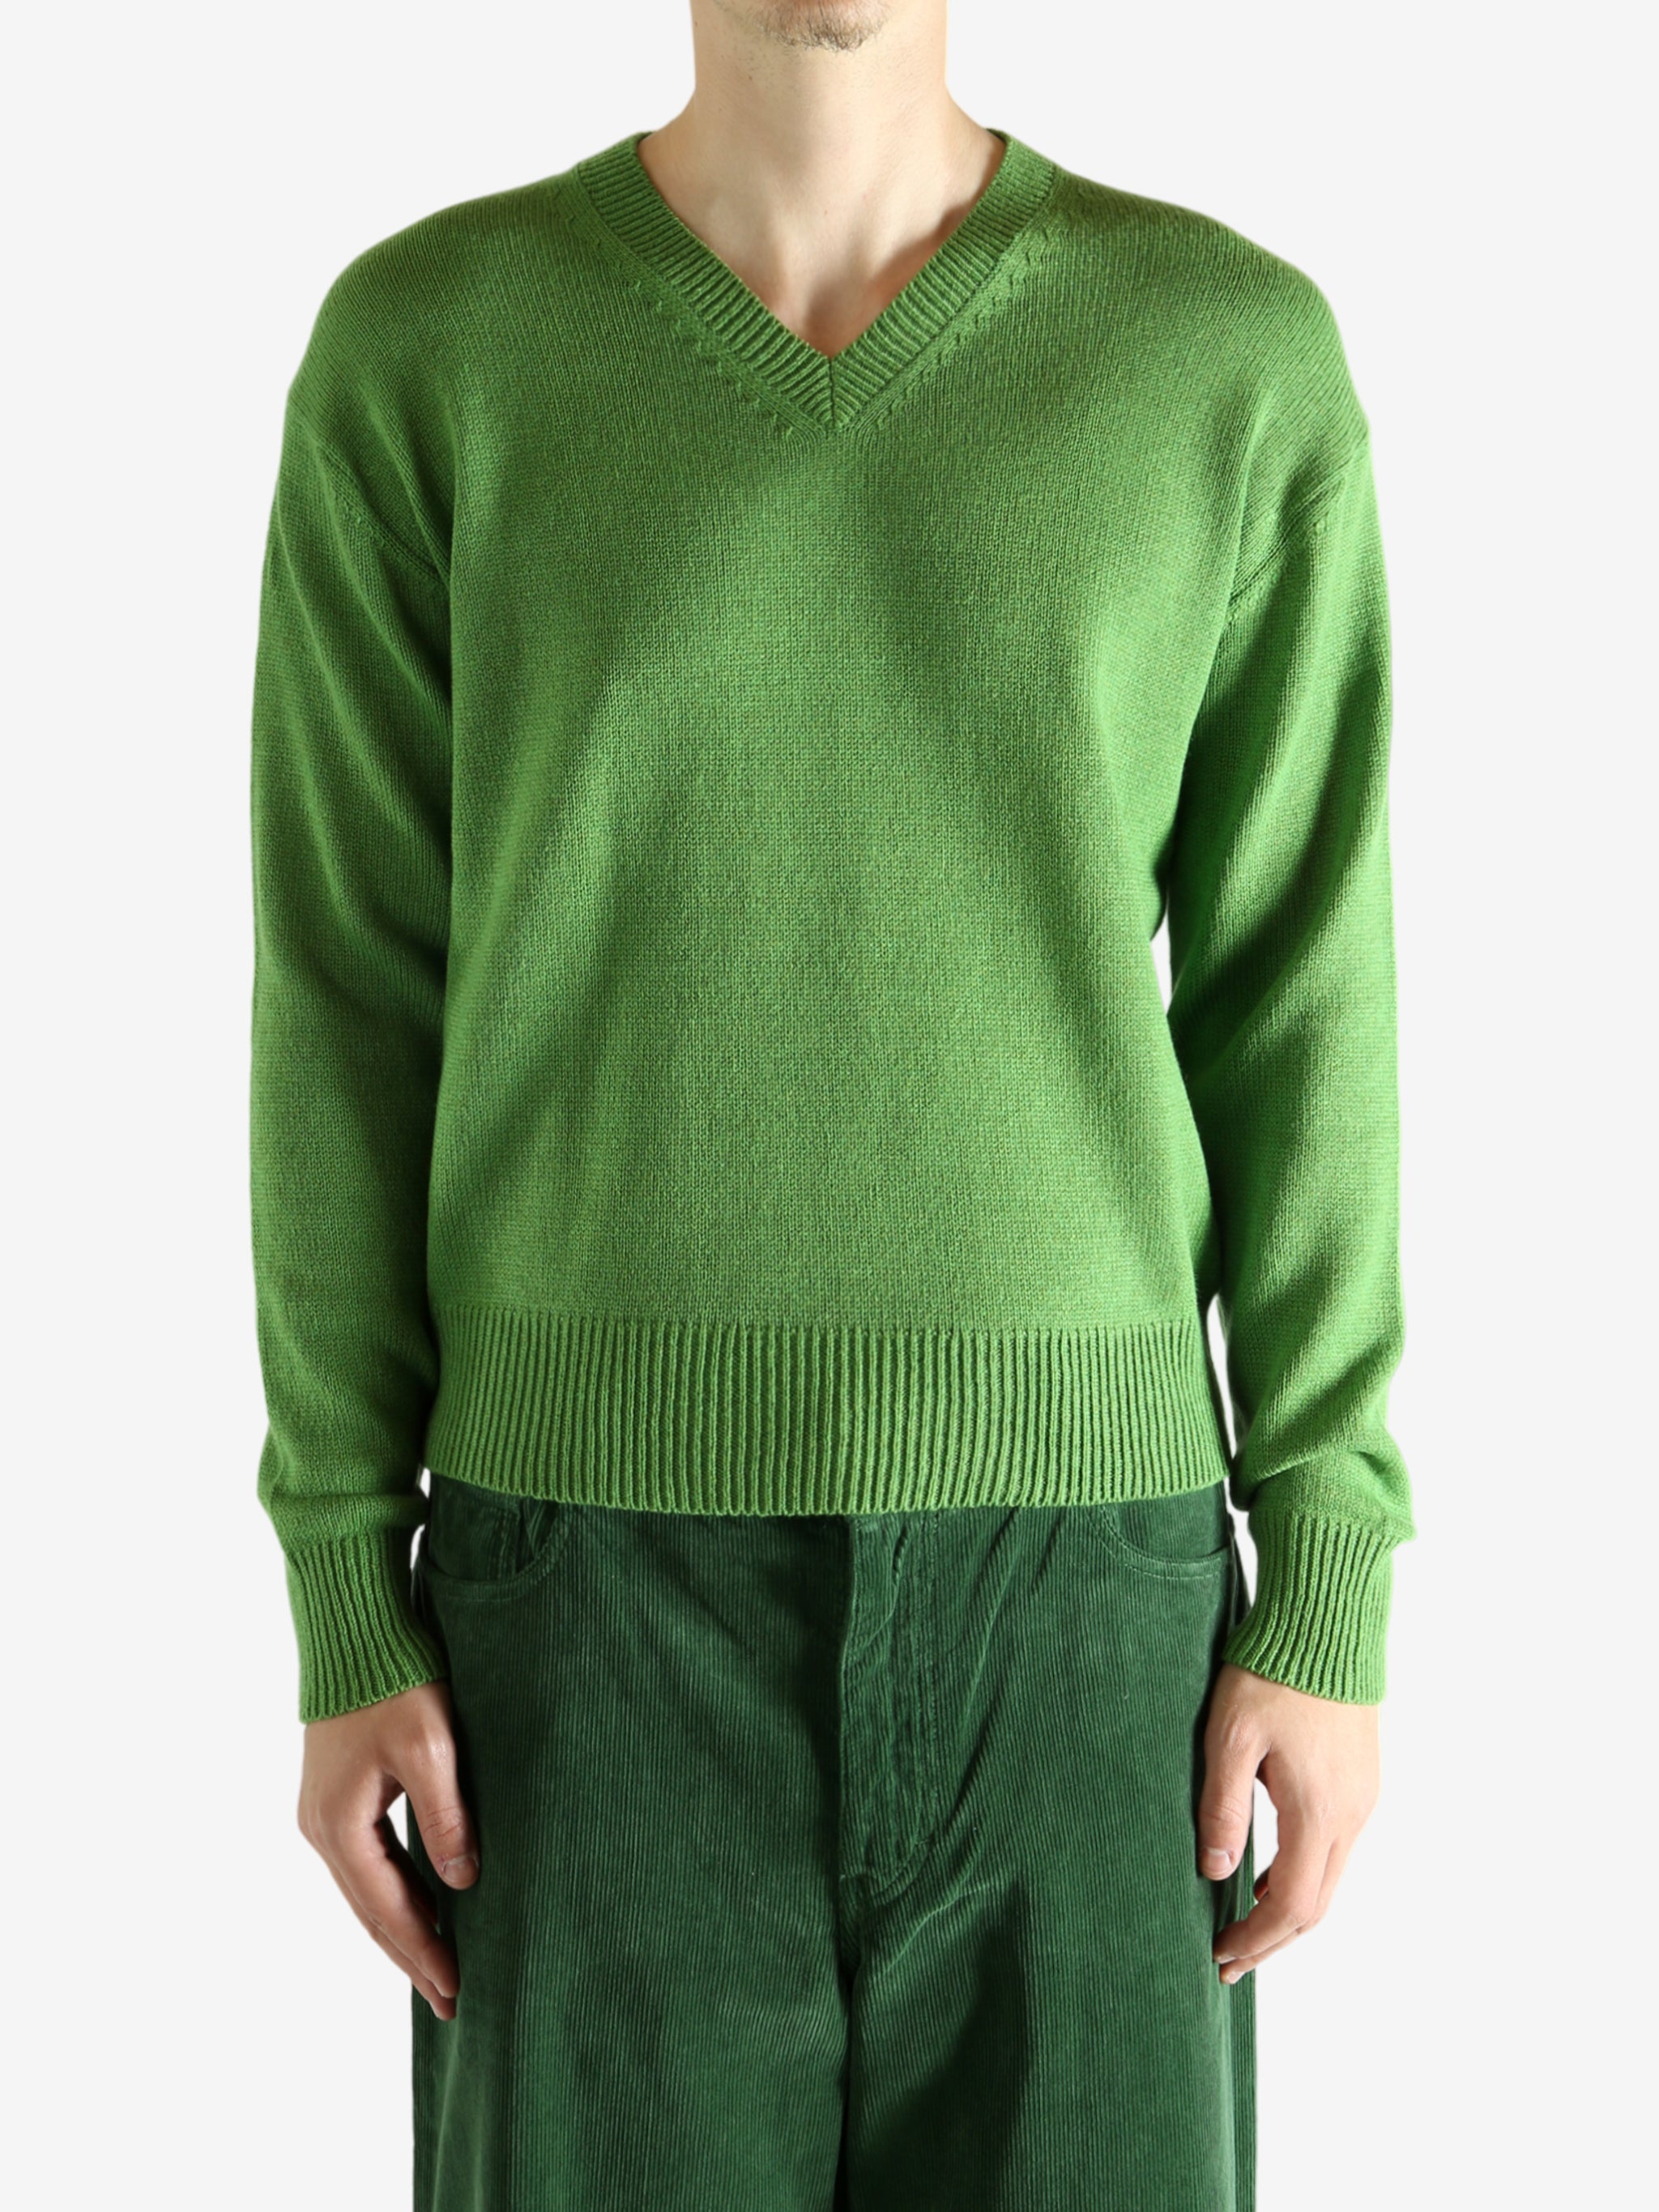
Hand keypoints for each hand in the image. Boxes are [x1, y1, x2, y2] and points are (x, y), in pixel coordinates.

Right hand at [298, 1680, 478, 2019]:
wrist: (355, 1632)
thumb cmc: (394, 1683)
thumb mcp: (429, 1748)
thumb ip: (445, 1818)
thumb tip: (464, 1882)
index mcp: (339, 1827)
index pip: (388, 1911)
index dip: (424, 1953)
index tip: (456, 1992)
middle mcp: (321, 1829)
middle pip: (371, 1913)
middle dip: (412, 1957)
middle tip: (451, 2002)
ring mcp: (323, 1815)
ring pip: (367, 1892)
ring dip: (402, 1930)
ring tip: (438, 1968)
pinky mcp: (335, 1798)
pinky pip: (366, 1865)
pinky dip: (393, 1895)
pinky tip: (419, 1908)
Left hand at [1198, 1661, 1378, 1983]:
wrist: (1327, 1622)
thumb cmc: (1273, 1672)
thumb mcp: (1230, 1737)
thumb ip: (1222, 1808)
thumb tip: (1216, 1871)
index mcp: (1319, 1811)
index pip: (1292, 1907)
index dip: (1257, 1941)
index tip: (1221, 1957)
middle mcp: (1352, 1814)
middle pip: (1317, 1905)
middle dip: (1271, 1939)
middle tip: (1228, 1959)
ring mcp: (1364, 1797)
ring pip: (1330, 1877)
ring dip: (1288, 1908)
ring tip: (1243, 1922)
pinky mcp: (1364, 1779)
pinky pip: (1337, 1847)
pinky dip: (1304, 1873)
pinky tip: (1271, 1871)